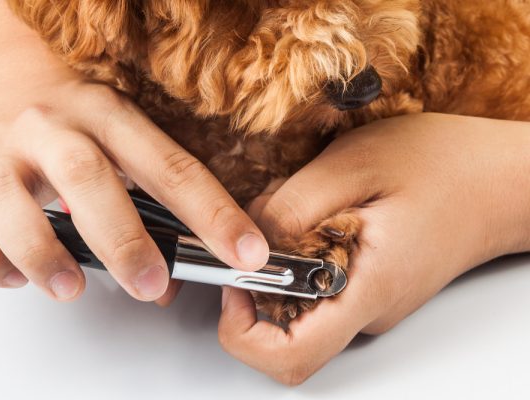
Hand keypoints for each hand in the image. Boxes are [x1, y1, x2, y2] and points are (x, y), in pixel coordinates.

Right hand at [0, 0, 267, 303]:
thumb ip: (147, 198)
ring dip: (44, 254)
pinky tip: (16, 276)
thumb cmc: (70, 108)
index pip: (170, 167)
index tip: (244, 252)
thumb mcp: (118, 131)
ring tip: (72, 288)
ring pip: (11, 203)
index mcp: (108, 113)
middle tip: (153, 285)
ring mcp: (1, 155)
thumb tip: (173, 276)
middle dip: (125, 240)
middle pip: (89, 179)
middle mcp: (52, 128)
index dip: (213, 214)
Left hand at [218, 113, 529, 384]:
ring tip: (302, 204)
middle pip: (284, 333)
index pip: (292, 355)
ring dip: (277, 259)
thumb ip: (293, 206)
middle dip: (255, 280)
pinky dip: (299, 251)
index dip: (244, 332)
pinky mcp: (368, 287)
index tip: (232, 283)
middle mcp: (366, 310)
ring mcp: (368, 302)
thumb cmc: (441, 165)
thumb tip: (246, 242)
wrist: (497, 179)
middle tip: (265, 225)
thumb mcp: (354, 166)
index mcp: (366, 289)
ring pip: (296, 303)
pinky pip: (317, 285)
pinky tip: (317, 210)